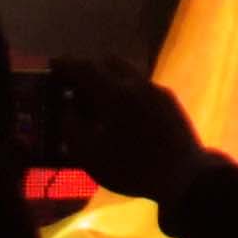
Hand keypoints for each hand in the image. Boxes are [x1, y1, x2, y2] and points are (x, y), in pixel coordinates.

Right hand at [49, 56, 207, 203]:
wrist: (183, 176)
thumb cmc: (131, 168)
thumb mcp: (89, 154)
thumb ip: (72, 127)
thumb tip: (68, 106)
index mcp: (116, 93)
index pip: (87, 68)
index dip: (67, 64)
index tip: (53, 63)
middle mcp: (138, 83)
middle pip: (110, 62)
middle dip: (90, 68)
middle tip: (74, 83)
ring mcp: (157, 90)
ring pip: (128, 72)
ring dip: (109, 78)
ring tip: (96, 100)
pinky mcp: (170, 101)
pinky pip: (141, 86)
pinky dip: (125, 89)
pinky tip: (120, 112)